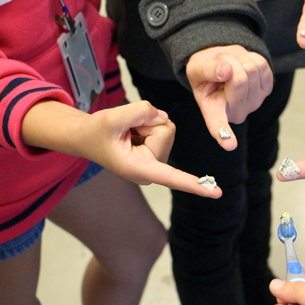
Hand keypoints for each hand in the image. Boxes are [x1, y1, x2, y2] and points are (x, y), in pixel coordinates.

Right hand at [23, 100, 221, 197]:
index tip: (215, 193)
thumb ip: (138, 112)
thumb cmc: (96, 133)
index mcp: (140, 169)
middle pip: (165, 132)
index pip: (172, 177)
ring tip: (127, 131)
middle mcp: (153, 168)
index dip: (194, 184)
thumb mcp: (111, 118)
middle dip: (145, 122)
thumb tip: (161, 115)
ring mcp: (158, 158)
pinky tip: (133, 131)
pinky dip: (147, 121)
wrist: (88, 135)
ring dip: (145, 121)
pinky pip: (163, 123)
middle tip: (124, 130)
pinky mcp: (160, 148)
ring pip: (166, 126)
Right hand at [186, 45, 272, 150]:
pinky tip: (242, 64)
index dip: (224, 134)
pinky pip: (261, 64)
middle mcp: (237, 112)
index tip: (230, 146)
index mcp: (214, 112)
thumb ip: (206, 70)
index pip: (218, 125)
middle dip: (228, 61)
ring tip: (230, 64)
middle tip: (220, 64)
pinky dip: (250, 57)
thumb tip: (226, 70)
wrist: (222, 61)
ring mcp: (254, 102)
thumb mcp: (195, 68)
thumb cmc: (205, 71)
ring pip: (251, 69)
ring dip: (238, 58)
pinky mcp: (267, 89)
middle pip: (239, 79)